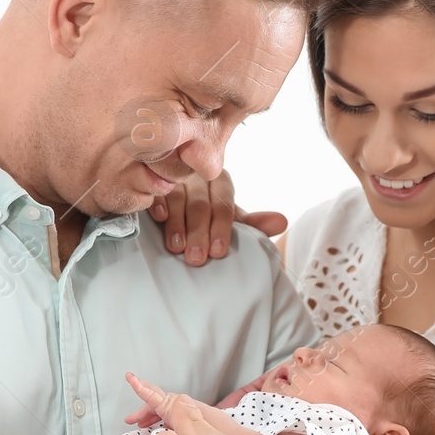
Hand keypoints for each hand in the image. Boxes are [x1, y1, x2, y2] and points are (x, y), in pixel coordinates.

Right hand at [149, 170, 286, 264]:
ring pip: (178, 198)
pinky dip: (158, 203)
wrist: (176, 197)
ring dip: (178, 224)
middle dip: (199, 233)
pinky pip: (156, 189)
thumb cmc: (207, 213)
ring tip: (176, 248)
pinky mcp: (152, 179)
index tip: (218, 252)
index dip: (221, 228)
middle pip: (200, 204)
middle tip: (197, 259)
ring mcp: (173, 176)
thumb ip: (253, 223)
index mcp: (220, 181)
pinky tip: (160, 218)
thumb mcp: (230, 218)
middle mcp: (197, 175)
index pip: (224, 203)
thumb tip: (282, 222)